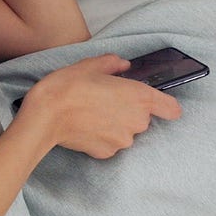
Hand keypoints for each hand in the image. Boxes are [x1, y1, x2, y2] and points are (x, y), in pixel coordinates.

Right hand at [18, 54, 183, 157]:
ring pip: (125, 131)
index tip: (152, 102)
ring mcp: (123, 140)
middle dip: (127, 111)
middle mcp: (137, 121)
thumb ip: (111, 63)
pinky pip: (110, 143)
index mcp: (139, 96)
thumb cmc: (66, 88)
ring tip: (89, 114)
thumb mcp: (87, 66)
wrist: (43, 118)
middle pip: (143, 118)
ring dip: (114, 124)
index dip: (163, 105)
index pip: (171, 108)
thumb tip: (122, 64)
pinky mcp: (107, 152)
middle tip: (103, 101)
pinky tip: (84, 127)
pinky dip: (101, 136)